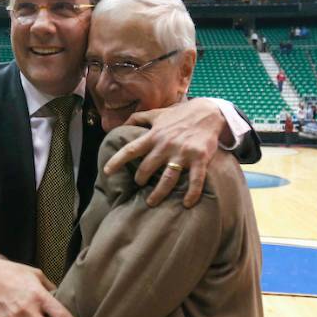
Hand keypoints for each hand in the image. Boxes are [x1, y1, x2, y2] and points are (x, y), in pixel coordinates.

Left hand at [104, 98, 224, 207]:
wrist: (209, 112)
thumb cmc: (179, 115)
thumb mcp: (157, 114)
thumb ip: (138, 118)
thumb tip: (119, 125)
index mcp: (154, 136)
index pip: (131, 149)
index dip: (117, 161)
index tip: (107, 172)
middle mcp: (166, 145)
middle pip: (147, 168)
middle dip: (140, 179)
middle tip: (139, 185)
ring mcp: (183, 153)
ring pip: (168, 178)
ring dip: (158, 192)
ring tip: (151, 202)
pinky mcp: (200, 158)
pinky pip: (195, 180)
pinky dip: (192, 193)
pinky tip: (187, 203)